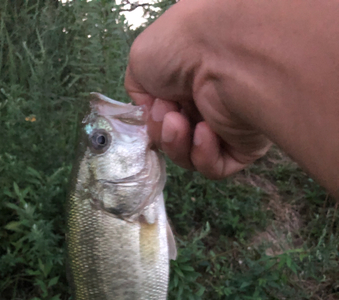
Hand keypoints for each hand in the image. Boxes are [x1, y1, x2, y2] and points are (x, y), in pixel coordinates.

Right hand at [125, 0, 270, 178]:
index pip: (164, 118)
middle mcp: (207, 104)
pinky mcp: (244, 147)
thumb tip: (153, 109)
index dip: (153, 119)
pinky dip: (203, 156)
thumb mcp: (141, 60)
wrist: (223, 52)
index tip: (153, 106)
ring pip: (190, 157)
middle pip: (174, 140)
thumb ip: (139, 90)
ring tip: (179, 122)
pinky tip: (205, 131)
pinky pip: (216, 168)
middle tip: (168, 113)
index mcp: (187, 84)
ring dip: (177, 144)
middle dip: (162, 132)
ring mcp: (226, 126)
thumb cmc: (180, 47)